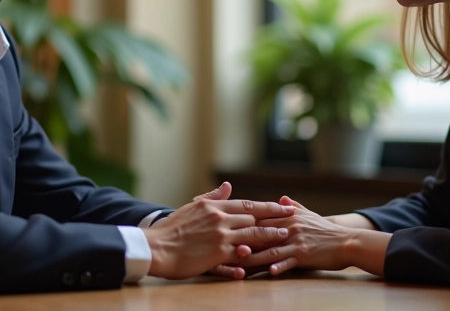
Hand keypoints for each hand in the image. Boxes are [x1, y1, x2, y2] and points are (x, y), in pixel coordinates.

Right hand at [142, 182, 294, 279]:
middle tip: (293, 222)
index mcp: (214, 207)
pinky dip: (249, 261)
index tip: (285, 206)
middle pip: (253, 219)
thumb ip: (212, 197)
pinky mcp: (215, 255)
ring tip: (286, 238)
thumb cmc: (173, 227)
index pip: (247, 204)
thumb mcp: (193, 207)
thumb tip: (228, 185)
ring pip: (251, 236)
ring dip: (270, 237)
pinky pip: (237, 258)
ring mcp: (219, 237)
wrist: (156, 246)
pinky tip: (260, 264)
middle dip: (274, 221)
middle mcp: (219, 219)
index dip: (269, 206)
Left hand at [235, 196, 388, 275]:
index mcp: (287, 217)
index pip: (260, 218)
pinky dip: (279, 266)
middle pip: (260, 233)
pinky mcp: (304, 255)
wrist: (346, 241)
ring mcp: (296, 241)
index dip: (242, 221)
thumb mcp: (308, 215)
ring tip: (239, 258)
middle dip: (241, 238)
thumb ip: (292, 206)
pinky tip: (269, 271)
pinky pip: (289, 261)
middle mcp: (289, 227)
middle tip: (223, 243)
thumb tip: (281, 198)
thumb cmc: (325, 230)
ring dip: (254, 254)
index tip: (225, 224)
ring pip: (270, 248)